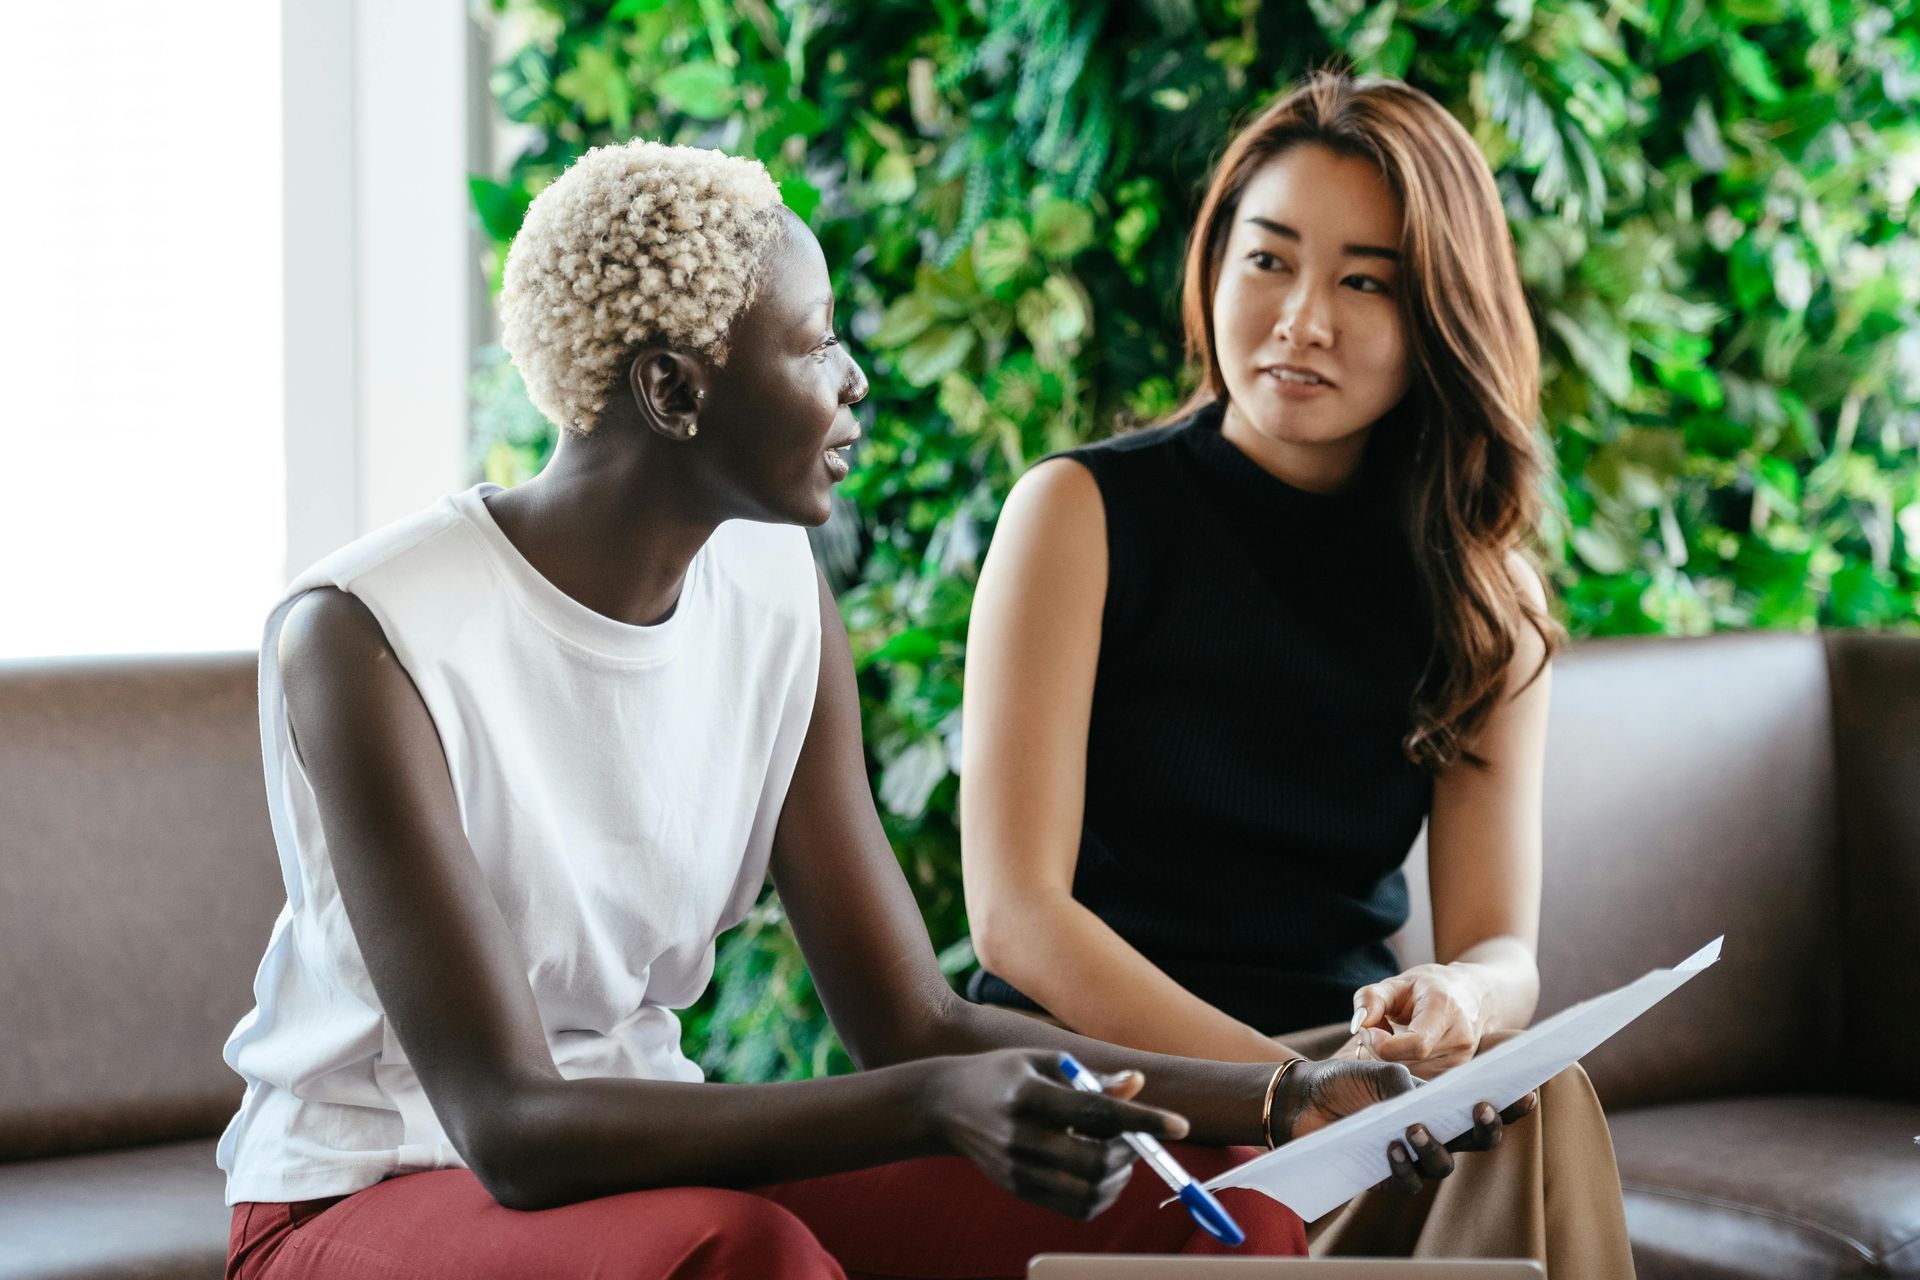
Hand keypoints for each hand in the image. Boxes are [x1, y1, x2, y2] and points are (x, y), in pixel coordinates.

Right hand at [922, 1049, 1188, 1219]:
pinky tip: (1100, 1172)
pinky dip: (1101, 1196)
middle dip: (1131, 1153)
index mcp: (1028, 1095)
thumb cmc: (1001, 1075)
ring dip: (1118, 1177)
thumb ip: (1091, 1077)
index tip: (1180, 1125)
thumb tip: (1139, 1084)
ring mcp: (1017, 1169)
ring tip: (1116, 1154)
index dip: (1143, 1120)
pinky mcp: (1018, 1189)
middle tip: (1136, 1139)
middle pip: (1095, 1162)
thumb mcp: (1042, 1061)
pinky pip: (1074, 1207)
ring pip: (1089, 1191)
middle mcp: (1021, 1136)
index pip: (1096, 1112)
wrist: (942, 1105)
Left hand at [1278, 1058, 1538, 1194]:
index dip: (1510, 1106)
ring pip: (1443, 1165)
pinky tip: (1390, 1146)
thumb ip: (1407, 1082)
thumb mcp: (1380, 1070)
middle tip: (1481, 1109)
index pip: (1483, 1108)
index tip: (1528, 1092)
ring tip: (1415, 1126)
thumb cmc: (1347, 1079)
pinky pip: (1407, 1182)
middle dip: (1486, 1128)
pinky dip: (1402, 1165)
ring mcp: (1412, 1157)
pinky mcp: (1386, 1176)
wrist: (1303, 1097)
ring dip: (1435, 1147)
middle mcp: (1434, 1134)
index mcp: (1440, 1105)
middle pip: (1476, 1141)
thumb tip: (1425, 1101)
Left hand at [1349, 962, 1490, 1077]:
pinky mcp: (1455, 1073)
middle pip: (1409, 1062)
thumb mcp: (1396, 983)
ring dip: (1391, 1060)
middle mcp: (1459, 1039)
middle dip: (1380, 1050)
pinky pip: (1418, 1078)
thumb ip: (1371, 998)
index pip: (1416, 1044)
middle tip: (1376, 1030)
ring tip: (1393, 1036)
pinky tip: (1404, 1049)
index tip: (1368, 1030)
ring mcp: (1460, 1060)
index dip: (1383, 1044)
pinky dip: (1403, 1066)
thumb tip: (1359, 1024)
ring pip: (1410, 1073)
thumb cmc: (1429, 987)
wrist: (1471, 995)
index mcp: (1446, 1010)